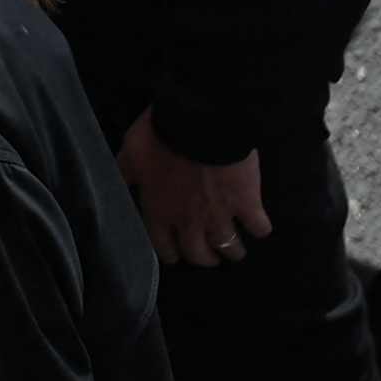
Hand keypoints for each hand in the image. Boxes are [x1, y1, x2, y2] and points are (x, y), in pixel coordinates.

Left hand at [118, 112, 266, 266]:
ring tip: (236, 249)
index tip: (177, 254)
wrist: (199, 122)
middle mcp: (190, 222)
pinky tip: (259, 226)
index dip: (171, 253)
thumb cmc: (160, 136)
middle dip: (204, 258)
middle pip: (199, 254)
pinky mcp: (247, 204)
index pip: (164, 247)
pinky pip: (258, 227)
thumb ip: (126, 172)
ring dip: (233, 251)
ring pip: (229, 247)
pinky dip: (260, 228)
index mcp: (160, 211)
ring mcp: (220, 216)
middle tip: (210, 256)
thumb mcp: (132, 153)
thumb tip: (120, 181)